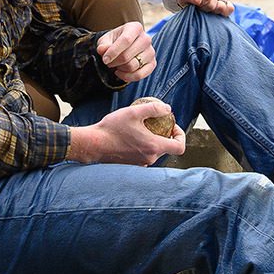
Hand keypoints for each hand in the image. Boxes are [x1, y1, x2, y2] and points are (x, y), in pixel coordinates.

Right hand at [67, 103, 184, 165]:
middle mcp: (150, 158)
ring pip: (155, 151)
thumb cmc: (112, 129)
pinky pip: (145, 154)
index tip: (172, 126)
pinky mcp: (132, 164)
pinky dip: (144, 145)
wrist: (93, 144)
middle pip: (168, 148)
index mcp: (154, 147)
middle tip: (157, 122)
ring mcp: (141, 163)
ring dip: (154, 139)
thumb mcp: (134, 112)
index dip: (181, 135)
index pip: (180, 147)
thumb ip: (154, 108)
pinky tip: (133, 134)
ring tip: (143, 126)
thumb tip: (167, 108)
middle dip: (166, 134)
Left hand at [96, 21, 154, 82]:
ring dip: (120, 69)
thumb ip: (103, 44)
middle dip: (114, 62)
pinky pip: (139, 75)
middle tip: (108, 62)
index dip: (113, 52)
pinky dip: (127, 77)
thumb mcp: (106, 40)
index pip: (126, 40)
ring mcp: (151, 52)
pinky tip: (120, 73)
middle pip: (127, 56)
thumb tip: (102, 50)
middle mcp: (146, 38)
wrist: (124, 47)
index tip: (105, 59)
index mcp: (135, 27)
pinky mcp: (153, 64)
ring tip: (116, 65)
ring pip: (132, 66)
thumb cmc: (114, 41)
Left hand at [177, 0, 232, 15]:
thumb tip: (199, 0)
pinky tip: (215, 12)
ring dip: (213, 11)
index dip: (200, 4)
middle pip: (213, 4)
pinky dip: (224, 12)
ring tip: (206, 9)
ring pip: (223, 7)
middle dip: (204, 9)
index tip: (196, 4)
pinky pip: (230, 8)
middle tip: (199, 7)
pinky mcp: (226, 1)